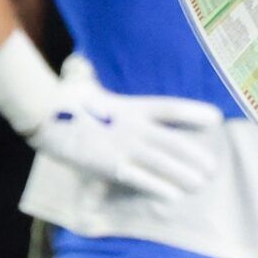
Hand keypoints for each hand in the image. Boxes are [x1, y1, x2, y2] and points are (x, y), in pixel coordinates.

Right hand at [26, 55, 222, 200]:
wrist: (43, 112)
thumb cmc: (62, 97)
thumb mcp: (80, 83)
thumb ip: (86, 74)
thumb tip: (80, 61)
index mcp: (129, 106)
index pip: (169, 108)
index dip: (193, 113)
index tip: (215, 118)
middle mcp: (132, 127)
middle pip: (173, 142)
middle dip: (194, 155)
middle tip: (211, 167)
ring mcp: (122, 146)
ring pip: (163, 163)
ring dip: (184, 174)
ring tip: (199, 183)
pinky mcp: (109, 164)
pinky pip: (140, 178)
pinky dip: (157, 187)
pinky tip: (173, 196)